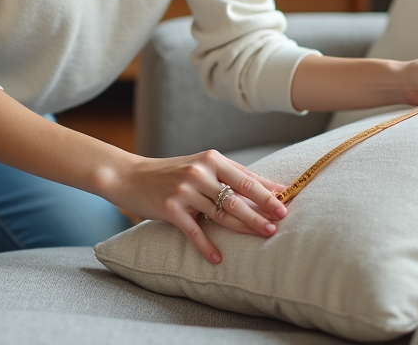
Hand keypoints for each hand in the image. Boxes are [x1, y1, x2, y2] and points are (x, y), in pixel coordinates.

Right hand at [111, 150, 287, 264]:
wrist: (130, 176)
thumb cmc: (171, 173)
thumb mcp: (200, 167)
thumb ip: (229, 175)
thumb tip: (266, 188)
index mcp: (211, 160)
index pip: (246, 178)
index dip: (268, 191)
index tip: (287, 202)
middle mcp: (200, 173)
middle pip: (238, 195)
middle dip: (262, 210)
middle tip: (280, 222)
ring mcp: (185, 191)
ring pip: (221, 213)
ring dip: (244, 227)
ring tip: (264, 235)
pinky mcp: (171, 208)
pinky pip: (194, 231)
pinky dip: (207, 246)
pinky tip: (218, 258)